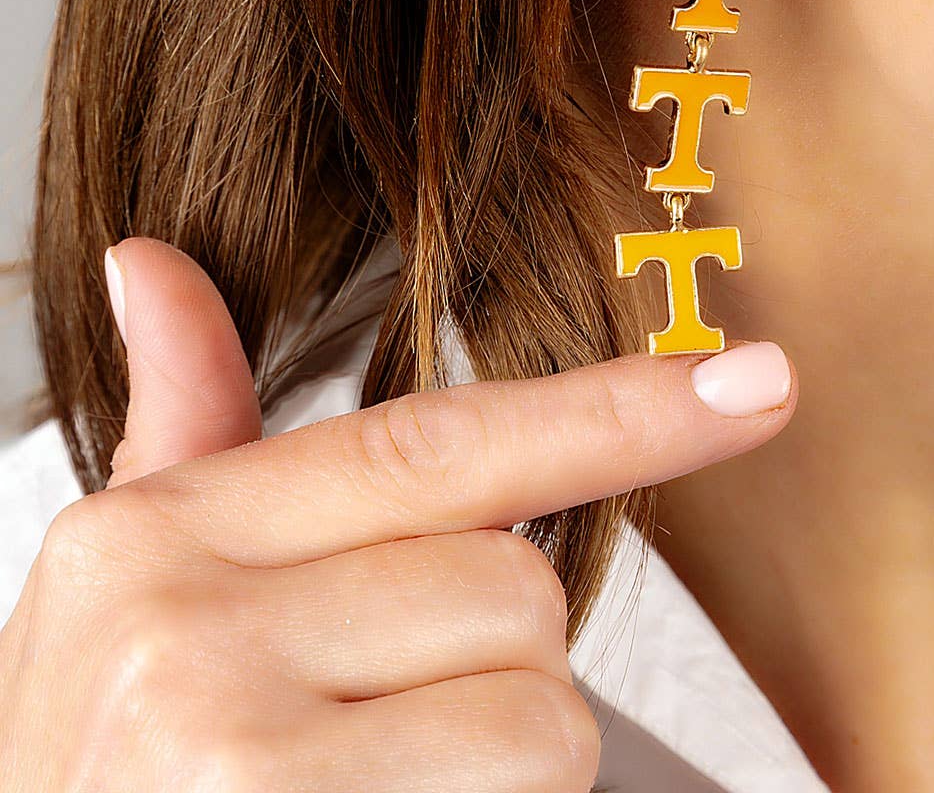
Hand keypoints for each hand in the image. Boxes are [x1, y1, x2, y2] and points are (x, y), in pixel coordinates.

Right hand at [0, 238, 795, 790]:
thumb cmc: (112, 773)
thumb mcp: (122, 600)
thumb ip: (182, 429)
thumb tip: (151, 264)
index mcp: (152, 534)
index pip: (434, 442)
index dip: (611, 411)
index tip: (751, 384)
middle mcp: (179, 626)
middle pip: (515, 587)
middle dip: (492, 663)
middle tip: (379, 730)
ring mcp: (225, 747)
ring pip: (541, 707)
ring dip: (498, 764)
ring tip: (376, 791)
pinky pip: (526, 791)